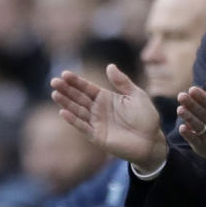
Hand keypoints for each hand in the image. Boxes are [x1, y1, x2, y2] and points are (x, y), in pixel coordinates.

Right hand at [50, 65, 166, 172]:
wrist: (151, 141)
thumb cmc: (146, 117)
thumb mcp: (137, 95)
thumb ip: (123, 82)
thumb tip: (109, 66)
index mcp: (106, 98)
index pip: (87, 88)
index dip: (76, 81)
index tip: (65, 74)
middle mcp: (98, 109)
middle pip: (79, 98)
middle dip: (66, 90)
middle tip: (54, 81)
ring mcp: (97, 123)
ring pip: (77, 110)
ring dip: (66, 103)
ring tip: (55, 93)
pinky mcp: (97, 136)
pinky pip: (83, 127)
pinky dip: (73, 120)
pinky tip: (63, 112)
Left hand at [177, 78, 205, 160]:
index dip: (202, 97)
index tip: (192, 89)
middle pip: (204, 114)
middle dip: (192, 104)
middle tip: (181, 96)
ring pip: (199, 126)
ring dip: (189, 118)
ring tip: (180, 109)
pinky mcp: (204, 146)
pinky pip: (195, 140)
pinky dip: (189, 135)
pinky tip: (182, 128)